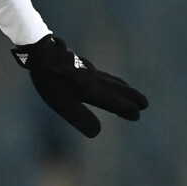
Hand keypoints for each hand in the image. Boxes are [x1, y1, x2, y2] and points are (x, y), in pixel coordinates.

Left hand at [11, 34, 147, 137]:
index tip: (136, 116)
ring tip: (129, 91)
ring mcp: (88, 70)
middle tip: (144, 104)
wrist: (42, 52)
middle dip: (132, 97)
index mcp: (93, 90)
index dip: (127, 110)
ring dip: (123, 88)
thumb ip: (80, 117)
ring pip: (111, 80)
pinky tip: (102, 79)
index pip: (116, 102)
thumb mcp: (62, 103)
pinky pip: (102, 74)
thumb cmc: (51, 80)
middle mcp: (95, 79)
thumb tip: (96, 133)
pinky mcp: (80, 64)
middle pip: (119, 89)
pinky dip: (111, 80)